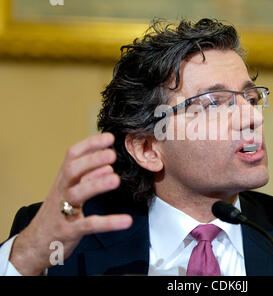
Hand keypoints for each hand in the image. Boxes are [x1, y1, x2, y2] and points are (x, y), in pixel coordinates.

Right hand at [9, 133, 132, 274]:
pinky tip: (126, 220)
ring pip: (76, 194)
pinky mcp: (69, 231)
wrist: (35, 245)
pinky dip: (108, 222)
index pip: (72, 156)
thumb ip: (88, 179)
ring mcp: (62, 212)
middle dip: (91, 161)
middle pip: (71, 171)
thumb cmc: (56, 215)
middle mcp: (61, 192)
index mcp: (63, 181)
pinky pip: (89, 225)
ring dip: (96, 184)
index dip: (89, 145)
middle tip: (112, 155)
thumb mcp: (69, 193)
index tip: (109, 137)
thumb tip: (108, 166)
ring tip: (115, 179)